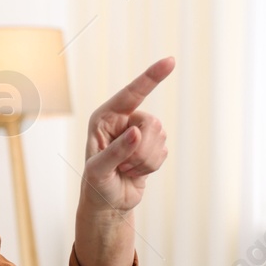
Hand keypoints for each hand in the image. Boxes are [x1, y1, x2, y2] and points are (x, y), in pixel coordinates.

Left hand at [80, 56, 173, 213]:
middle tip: (123, 166)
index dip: (151, 77)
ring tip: (126, 169)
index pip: (131, 93)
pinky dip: (151, 166)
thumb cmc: (96, 184)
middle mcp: (123, 120)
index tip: (170, 61)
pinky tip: (136, 171)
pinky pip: (163, 151)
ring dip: (145, 161)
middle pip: (152, 123)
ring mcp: (138, 132)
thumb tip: (136, 132)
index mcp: (105, 118)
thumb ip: (116, 151)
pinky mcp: (150, 146)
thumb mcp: (99, 170)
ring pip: (160, 137)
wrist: (107, 203)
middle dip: (141, 150)